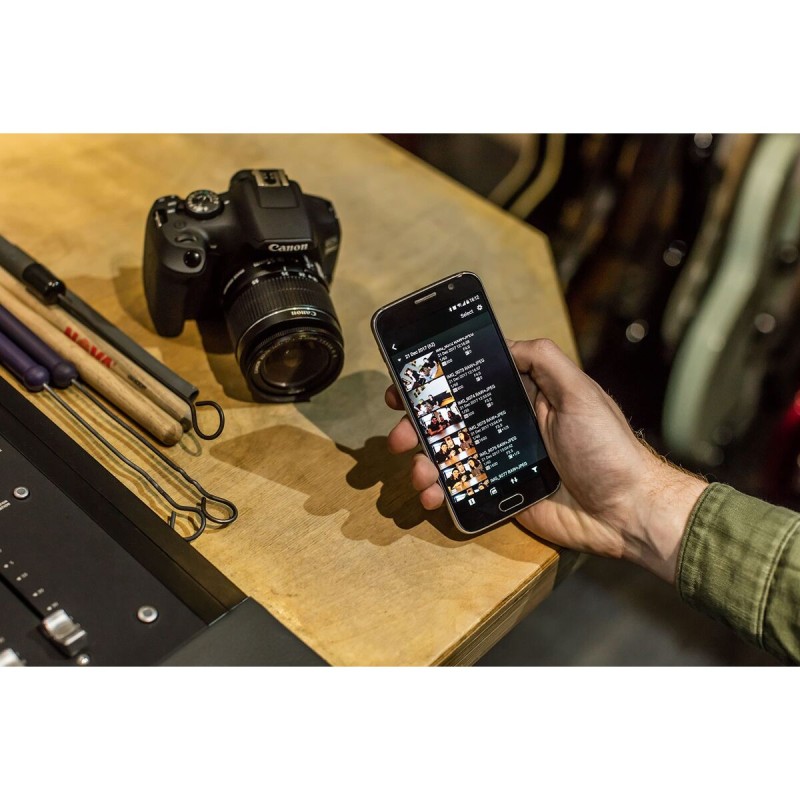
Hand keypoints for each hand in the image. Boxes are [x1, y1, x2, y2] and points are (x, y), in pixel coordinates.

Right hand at [385, 338, 706, 582]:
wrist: (627, 511)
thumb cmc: (607, 447)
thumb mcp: (579, 391)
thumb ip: (543, 360)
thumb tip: (505, 341)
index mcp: (525, 397)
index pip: (471, 383)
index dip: (438, 383)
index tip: (408, 384)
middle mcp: (509, 427)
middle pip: (452, 422)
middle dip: (419, 426)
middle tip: (398, 434)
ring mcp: (503, 463)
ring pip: (451, 458)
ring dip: (425, 463)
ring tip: (418, 473)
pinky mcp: (503, 495)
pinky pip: (463, 491)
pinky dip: (441, 493)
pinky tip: (432, 496)